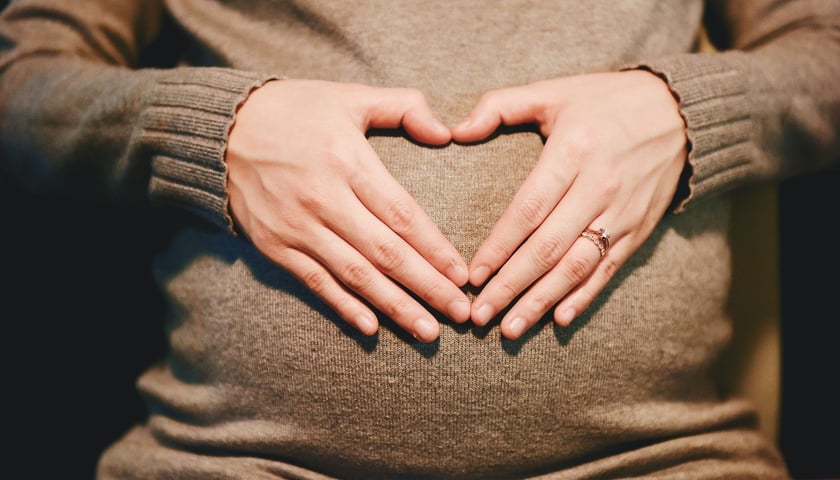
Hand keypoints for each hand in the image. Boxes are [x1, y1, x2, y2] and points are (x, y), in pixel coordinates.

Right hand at [226, 79, 469, 342]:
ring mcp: (297, 227)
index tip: (462, 275)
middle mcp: (323, 199)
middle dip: (428, 287)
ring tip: (429, 331)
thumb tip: (446, 133)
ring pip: (355, 275)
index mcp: (347, 161)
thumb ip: (403, 107)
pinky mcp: (275, 246)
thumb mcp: (350, 97)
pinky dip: (344, 307)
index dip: (435, 249)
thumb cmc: (295, 110)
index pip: (402, 214)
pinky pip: (315, 283)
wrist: (221, 129)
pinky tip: (372, 328)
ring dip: (395, 306)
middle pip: (385, 253)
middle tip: (461, 314)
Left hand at [451, 70, 686, 339]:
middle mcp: (599, 187)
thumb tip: (455, 131)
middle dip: (511, 285)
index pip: (529, 209)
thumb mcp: (553, 91)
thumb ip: (500, 106)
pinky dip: (584, 297)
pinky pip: (608, 269)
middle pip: (549, 247)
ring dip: (542, 301)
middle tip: (480, 315)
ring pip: (577, 266)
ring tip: (510, 329)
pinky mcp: (639, 229)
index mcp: (573, 151)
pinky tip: (559, 319)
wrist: (680, 112)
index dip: (499, 246)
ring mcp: (622, 212)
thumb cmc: (605, 101)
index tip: (472, 275)